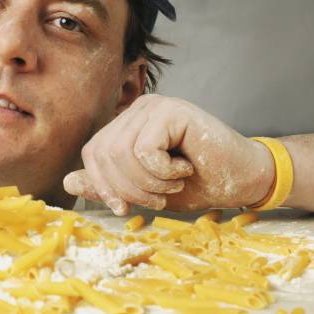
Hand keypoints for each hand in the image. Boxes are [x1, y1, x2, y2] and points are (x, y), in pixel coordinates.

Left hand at [63, 94, 272, 213]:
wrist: (245, 178)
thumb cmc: (199, 183)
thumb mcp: (146, 191)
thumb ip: (110, 184)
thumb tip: (68, 180)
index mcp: (127, 125)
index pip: (92, 154)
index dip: (103, 185)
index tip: (124, 207)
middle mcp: (137, 109)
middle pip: (102, 153)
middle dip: (127, 188)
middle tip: (158, 197)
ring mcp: (154, 106)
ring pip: (121, 153)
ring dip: (148, 182)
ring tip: (174, 181)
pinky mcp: (172, 110)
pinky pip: (145, 149)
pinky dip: (163, 171)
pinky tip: (185, 167)